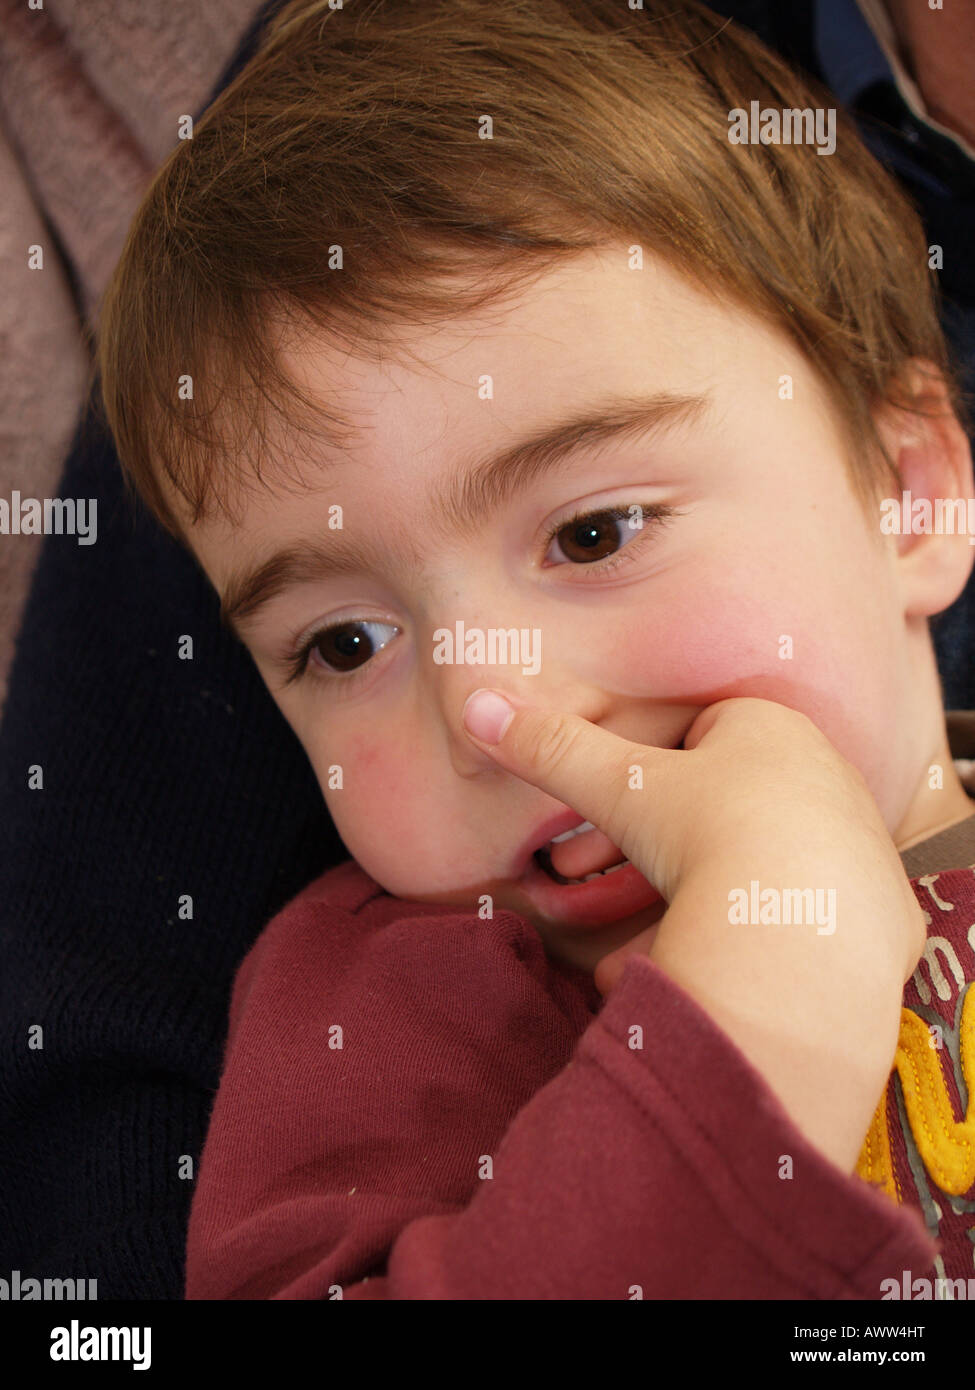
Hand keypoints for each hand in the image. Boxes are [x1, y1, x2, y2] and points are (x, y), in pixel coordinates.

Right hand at [463, 692, 925, 989]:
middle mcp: (826, 777)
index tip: (608, 813)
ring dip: (689, 905)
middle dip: (657, 848)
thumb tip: (477, 706)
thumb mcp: (620, 788)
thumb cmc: (713, 835)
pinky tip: (691, 976)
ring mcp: (856, 848)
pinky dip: (738, 948)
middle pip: (721, 804)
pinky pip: (789, 925)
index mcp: (771, 728)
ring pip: (751, 868)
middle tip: (603, 881)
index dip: (641, 774)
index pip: (698, 732)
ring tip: (632, 946)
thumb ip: (553, 749)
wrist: (806, 937)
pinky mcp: (874, 917)